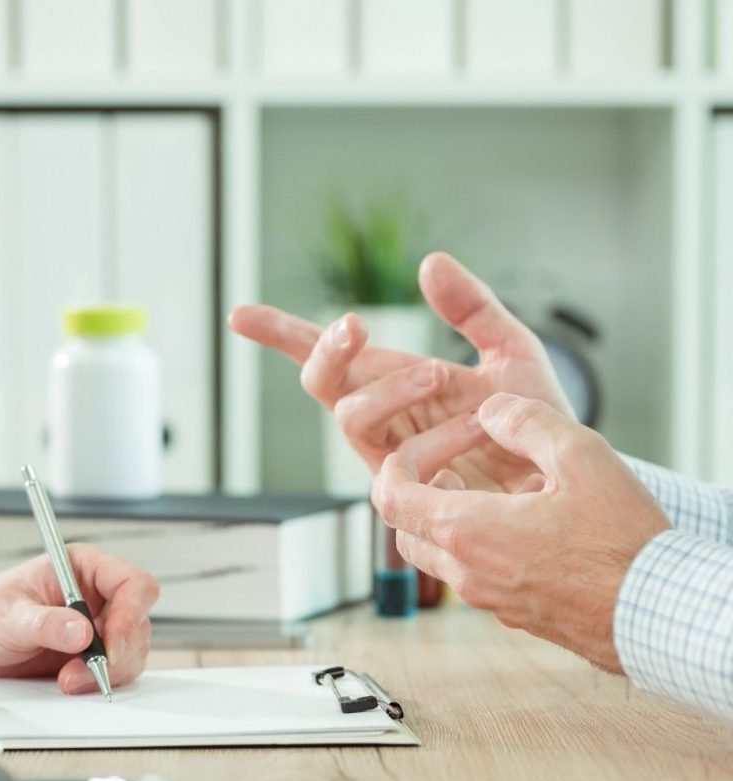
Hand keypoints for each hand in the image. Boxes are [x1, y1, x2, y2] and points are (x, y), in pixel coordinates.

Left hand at [0, 546, 158, 693]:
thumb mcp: (9, 614)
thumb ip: (45, 623)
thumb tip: (82, 632)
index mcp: (84, 568)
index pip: (133, 583)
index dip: (132, 613)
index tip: (112, 644)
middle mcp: (98, 594)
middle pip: (139, 621)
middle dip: (118, 652)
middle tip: (87, 673)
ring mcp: (99, 625)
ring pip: (133, 649)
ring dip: (109, 670)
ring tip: (68, 681)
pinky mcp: (93, 654)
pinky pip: (117, 669)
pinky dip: (101, 681)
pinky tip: (72, 684)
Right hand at [229, 252, 574, 491]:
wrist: (565, 478)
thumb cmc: (530, 420)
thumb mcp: (509, 349)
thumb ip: (471, 308)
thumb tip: (429, 263)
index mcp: (392, 382)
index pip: (326, 356)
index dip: (280, 334)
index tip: (239, 316)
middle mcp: (382, 421)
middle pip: (321, 384)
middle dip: (328, 352)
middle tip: (357, 327)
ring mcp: (391, 458)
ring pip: (350, 419)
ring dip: (391, 390)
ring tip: (443, 377)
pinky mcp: (410, 495)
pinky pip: (396, 466)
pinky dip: (435, 442)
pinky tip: (476, 433)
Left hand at [372, 393, 670, 671]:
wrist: (658, 616)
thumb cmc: (622, 544)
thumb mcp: (581, 457)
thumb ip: (526, 422)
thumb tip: (492, 411)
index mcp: (466, 532)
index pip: (390, 495)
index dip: (403, 459)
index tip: (436, 443)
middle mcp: (466, 572)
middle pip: (405, 526)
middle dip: (418, 487)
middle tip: (456, 461)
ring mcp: (488, 599)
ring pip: (435, 555)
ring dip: (444, 516)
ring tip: (485, 486)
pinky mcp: (513, 613)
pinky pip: (470, 575)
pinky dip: (473, 544)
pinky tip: (518, 522)